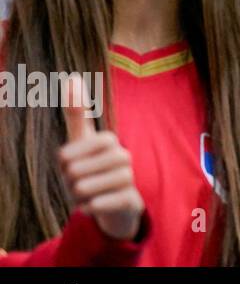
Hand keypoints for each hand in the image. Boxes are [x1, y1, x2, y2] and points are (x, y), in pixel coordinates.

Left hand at [58, 75, 143, 242]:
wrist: (116, 202)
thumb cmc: (93, 167)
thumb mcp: (82, 140)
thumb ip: (77, 111)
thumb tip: (73, 77)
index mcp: (109, 141)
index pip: (80, 147)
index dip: (68, 157)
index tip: (64, 163)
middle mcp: (123, 157)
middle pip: (79, 170)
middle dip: (69, 180)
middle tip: (74, 182)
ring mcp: (129, 179)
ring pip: (90, 187)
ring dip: (78, 195)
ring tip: (82, 195)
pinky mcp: (131, 200)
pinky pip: (106, 203)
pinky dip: (92, 206)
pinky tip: (90, 205)